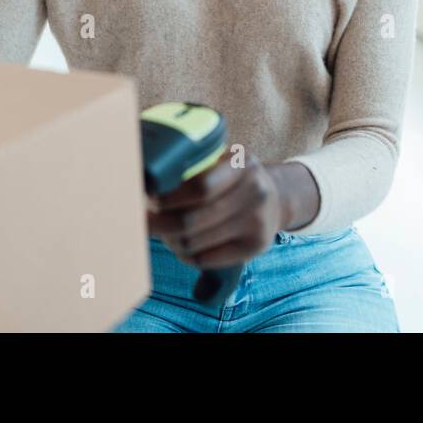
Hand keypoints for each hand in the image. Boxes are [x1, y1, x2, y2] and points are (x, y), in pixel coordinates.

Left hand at [147, 156, 282, 269]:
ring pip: (194, 242)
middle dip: (160, 224)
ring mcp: (258, 221)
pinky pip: (205, 260)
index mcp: (241, 164)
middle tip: (145, 221)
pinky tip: (183, 247)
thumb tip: (146, 182)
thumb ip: (194, 167)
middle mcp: (254, 192)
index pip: (199, 188)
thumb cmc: (234, 179)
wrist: (276, 199)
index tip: (148, 198)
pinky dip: (186, 256)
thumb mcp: (222, 162)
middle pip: (192, 220)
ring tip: (165, 233)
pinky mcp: (256, 246)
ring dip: (171, 240)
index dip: (169, 198)